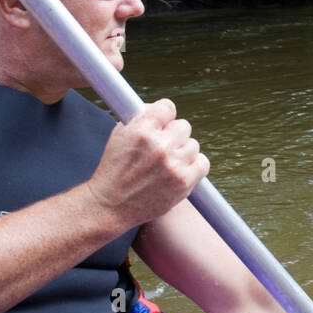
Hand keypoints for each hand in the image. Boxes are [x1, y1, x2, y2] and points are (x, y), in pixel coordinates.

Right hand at [86, 98, 208, 227]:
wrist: (109, 205)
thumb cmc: (114, 170)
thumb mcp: (119, 136)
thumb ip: (141, 118)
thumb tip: (164, 109)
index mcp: (141, 130)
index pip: (168, 107)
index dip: (165, 116)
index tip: (162, 124)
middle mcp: (159, 145)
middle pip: (183, 126)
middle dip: (173, 136)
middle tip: (162, 148)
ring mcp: (173, 164)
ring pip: (193, 145)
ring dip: (182, 153)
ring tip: (167, 164)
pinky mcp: (183, 182)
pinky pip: (202, 163)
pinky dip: (194, 166)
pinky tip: (180, 170)